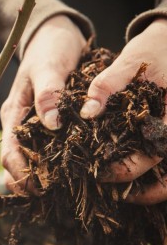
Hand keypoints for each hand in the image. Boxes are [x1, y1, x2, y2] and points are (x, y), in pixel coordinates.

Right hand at [0, 15, 85, 193]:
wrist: (54, 35)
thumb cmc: (50, 48)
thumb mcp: (49, 66)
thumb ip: (49, 93)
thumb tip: (52, 124)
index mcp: (13, 114)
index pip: (9, 153)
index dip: (20, 174)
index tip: (39, 188)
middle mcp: (18, 124)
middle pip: (14, 163)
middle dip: (27, 183)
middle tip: (49, 197)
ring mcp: (30, 126)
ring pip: (27, 160)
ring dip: (37, 178)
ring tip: (57, 192)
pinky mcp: (44, 125)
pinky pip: (42, 150)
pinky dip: (50, 165)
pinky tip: (65, 174)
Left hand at [80, 18, 166, 204]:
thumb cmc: (153, 51)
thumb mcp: (129, 62)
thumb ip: (106, 86)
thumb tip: (86, 113)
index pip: (154, 155)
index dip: (126, 171)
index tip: (98, 175)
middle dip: (141, 191)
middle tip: (109, 192)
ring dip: (149, 190)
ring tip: (118, 193)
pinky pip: (165, 165)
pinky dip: (150, 178)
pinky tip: (126, 178)